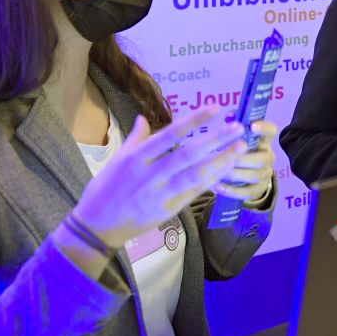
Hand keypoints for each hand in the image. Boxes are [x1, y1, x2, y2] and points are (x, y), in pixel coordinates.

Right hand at [72, 108, 247, 248]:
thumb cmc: (105, 190)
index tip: (215, 108)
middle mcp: (149, 174)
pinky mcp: (167, 210)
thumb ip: (135, 139)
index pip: (171, 134)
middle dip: (216, 140)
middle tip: (238, 128)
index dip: (194, 120)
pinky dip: (211, 180)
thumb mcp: (117, 160)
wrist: (97, 227)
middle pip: (188, 154)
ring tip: (239, 148)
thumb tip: (142, 118)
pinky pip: (193, 192)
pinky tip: (226, 169)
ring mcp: (160, 194)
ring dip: (220, 160)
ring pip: (195, 174)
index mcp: (136, 158)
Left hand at [218, 120, 276, 203]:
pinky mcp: (258, 190)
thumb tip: (230, 115)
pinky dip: (232, 190)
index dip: (264, 128)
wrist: (247, 178)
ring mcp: (264, 174)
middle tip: (227, 156)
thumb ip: (233, 125)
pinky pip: (248, 192)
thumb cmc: (238, 151)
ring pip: (255, 175)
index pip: (271, 131)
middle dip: (243, 157)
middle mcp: (267, 156)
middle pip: (262, 157)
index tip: (251, 126)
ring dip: (236, 173)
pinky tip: (218, 186)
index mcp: (263, 140)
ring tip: (218, 173)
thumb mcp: (237, 138)